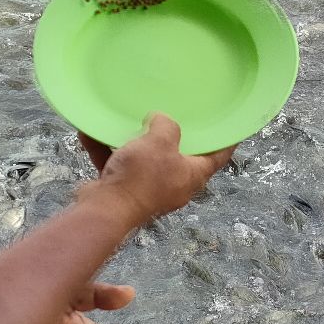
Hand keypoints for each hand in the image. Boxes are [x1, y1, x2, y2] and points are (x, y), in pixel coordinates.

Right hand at [80, 113, 234, 223]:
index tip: (232, 127)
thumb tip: (160, 119)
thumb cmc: (141, 176)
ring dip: (134, 141)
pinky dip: (107, 150)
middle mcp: (173, 185)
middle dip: (173, 137)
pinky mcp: (122, 191)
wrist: (105, 209)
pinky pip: (117, 164)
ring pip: (144, 160)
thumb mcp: (160, 142)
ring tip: (129, 120)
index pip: (218, 157)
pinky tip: (92, 133)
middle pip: (179, 158)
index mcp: (191, 176)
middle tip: (173, 115)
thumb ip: (166, 125)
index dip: (226, 142)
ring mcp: (147, 190)